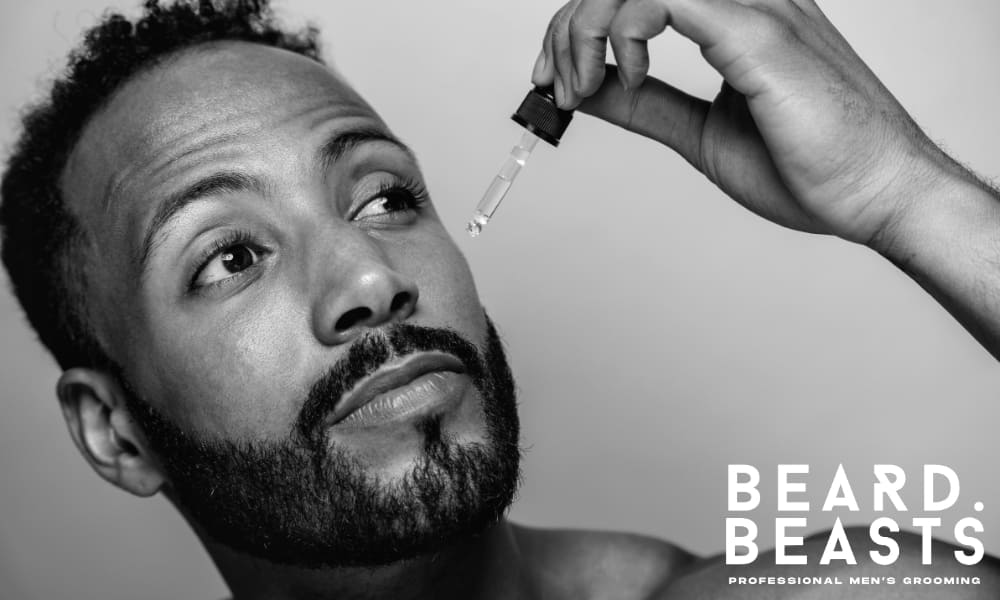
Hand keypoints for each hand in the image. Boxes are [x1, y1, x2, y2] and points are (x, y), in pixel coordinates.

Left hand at [531, 0, 950, 245]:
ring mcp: (754, 6)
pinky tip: (628, 77)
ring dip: (587, 25)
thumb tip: (590, 89)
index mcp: (734, 16)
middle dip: (569, 24)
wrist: (875, 196)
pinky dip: (623, 31)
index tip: (554, 78)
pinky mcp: (756, 31)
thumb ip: (645, 105)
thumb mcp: (700, 134)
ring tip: (580, 86)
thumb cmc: (808, 166)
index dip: (579, 24)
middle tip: (553, 83)